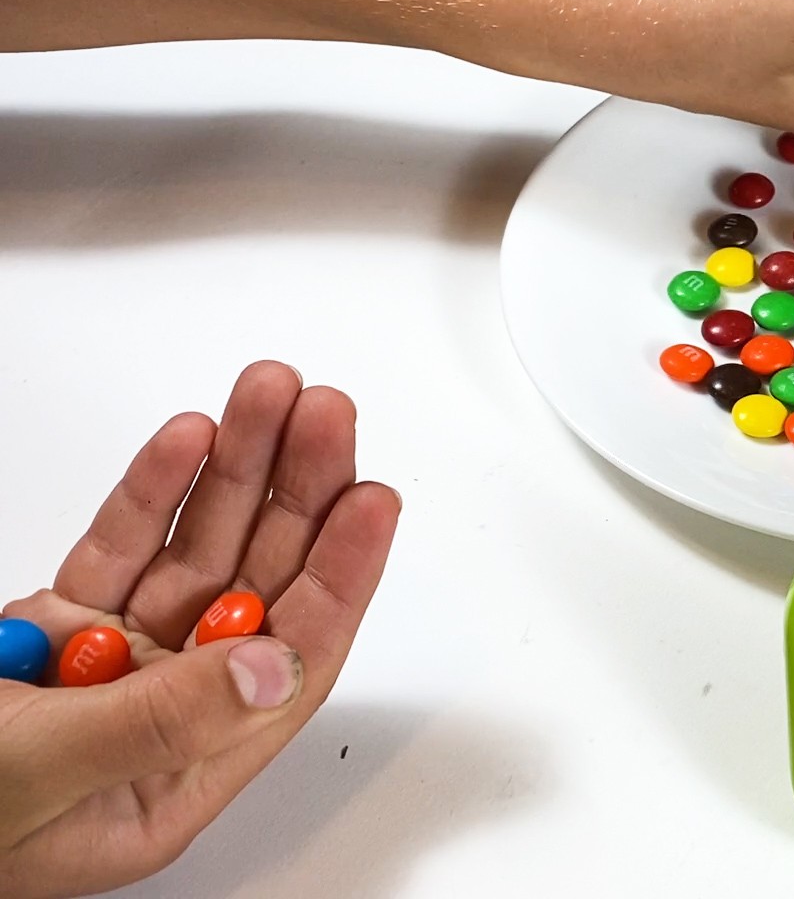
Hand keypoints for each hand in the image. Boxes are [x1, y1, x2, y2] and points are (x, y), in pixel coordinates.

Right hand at [0, 362, 399, 897]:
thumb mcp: (43, 776)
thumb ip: (157, 723)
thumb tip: (270, 669)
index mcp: (179, 776)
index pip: (291, 663)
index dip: (339, 576)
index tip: (370, 503)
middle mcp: (161, 713)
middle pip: (257, 589)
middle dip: (297, 494)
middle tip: (326, 415)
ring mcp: (111, 663)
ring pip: (197, 551)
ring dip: (236, 470)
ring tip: (268, 396)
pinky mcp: (57, 625)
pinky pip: (124, 545)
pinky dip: (156, 489)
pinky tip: (191, 439)